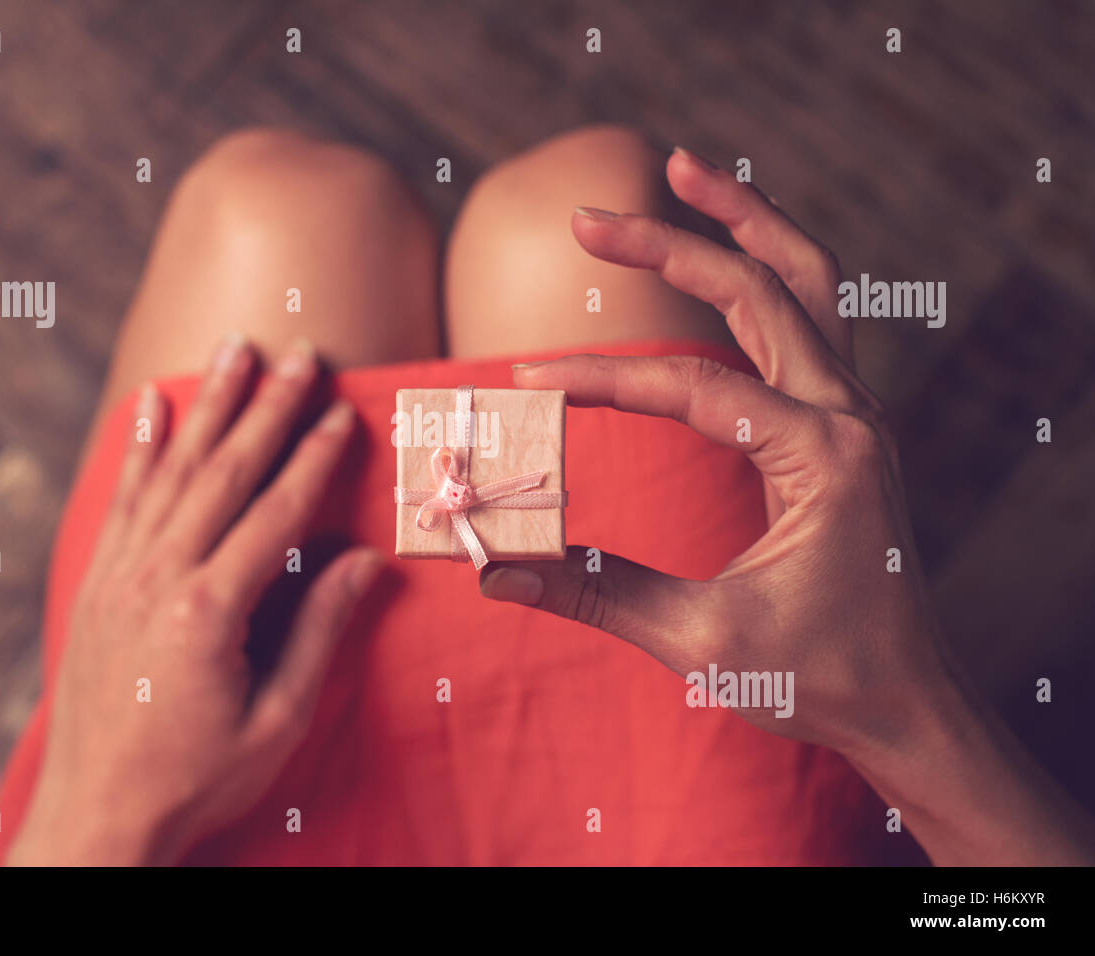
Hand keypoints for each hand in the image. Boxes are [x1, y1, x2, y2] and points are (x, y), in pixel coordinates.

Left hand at [7, 338, 382, 864]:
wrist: (97, 816)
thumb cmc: (195, 778)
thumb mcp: (276, 720)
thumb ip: (319, 633)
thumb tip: (364, 563)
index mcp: (209, 611)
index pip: (275, 514)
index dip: (314, 460)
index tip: (342, 413)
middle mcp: (157, 577)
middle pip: (224, 474)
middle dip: (267, 408)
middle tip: (299, 355)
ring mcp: (119, 575)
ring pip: (172, 472)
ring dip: (208, 407)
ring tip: (233, 351)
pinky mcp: (96, 583)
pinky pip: (122, 499)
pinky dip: (140, 447)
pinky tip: (153, 404)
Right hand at [479, 148, 1094, 863]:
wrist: (907, 702)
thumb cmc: (819, 675)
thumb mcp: (701, 641)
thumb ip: (596, 593)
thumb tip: (495, 570)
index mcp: (822, 457)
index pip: (692, 386)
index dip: (602, 379)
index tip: (527, 380)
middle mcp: (849, 417)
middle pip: (759, 290)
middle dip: (669, 245)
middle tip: (589, 218)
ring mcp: (856, 415)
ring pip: (808, 282)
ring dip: (746, 222)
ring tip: (684, 170)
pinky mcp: (847, 426)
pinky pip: (817, 320)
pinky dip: (772, 272)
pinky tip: (732, 255)